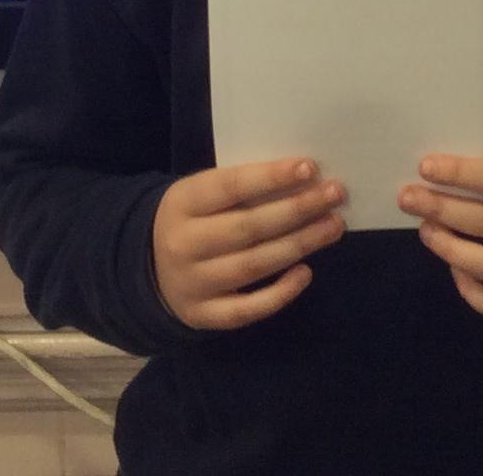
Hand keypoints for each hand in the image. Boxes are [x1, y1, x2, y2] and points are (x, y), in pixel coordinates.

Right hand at [151, 157, 346, 331]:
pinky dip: (279, 293)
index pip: (230, 186)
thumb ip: (241, 188)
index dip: (271, 177)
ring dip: (299, 244)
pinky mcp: (203, 315)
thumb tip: (304, 178)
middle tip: (336, 195)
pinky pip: (246, 309)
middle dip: (297, 210)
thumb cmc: (193, 219)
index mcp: (182, 203)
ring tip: (333, 226)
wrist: (147, 267)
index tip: (310, 167)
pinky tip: (306, 272)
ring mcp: (193, 284)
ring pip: (253, 265)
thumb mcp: (201, 194)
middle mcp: (184, 244)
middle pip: (248, 227)